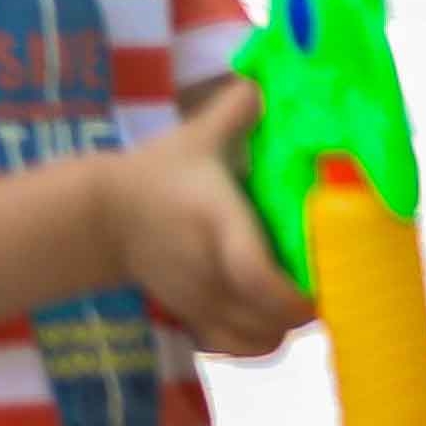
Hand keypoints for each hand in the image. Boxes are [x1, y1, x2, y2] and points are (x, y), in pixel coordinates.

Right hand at [103, 83, 308, 358]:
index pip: (258, 279)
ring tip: (295, 300)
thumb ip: (235, 110)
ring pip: (257, 343)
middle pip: (270, 322)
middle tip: (324, 284)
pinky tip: (264, 318)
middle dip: (306, 312)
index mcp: (218, 227)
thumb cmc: (156, 174)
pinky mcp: (190, 317)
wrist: (101, 216)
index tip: (321, 284)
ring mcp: (199, 301)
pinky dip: (257, 342)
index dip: (296, 296)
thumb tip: (269, 77)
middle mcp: (210, 273)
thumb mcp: (194, 138)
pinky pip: (233, 348)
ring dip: (284, 329)